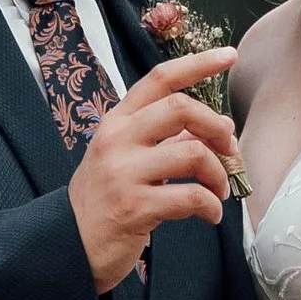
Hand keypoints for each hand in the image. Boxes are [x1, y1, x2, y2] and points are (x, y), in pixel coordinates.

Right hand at [68, 48, 242, 289]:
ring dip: (218, 174)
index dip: (197, 63)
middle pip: (181, 108)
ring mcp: (123, 173)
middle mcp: (117, 140)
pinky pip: (190, 197)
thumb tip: (220, 126)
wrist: (70, 244)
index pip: (160, 79)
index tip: (228, 55)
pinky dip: (210, 206)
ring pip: (192, 154)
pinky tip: (210, 214)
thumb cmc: (106, 200)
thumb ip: (169, 139)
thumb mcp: (129, 160)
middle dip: (216, 128)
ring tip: (219, 192)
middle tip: (229, 150)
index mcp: (117, 121)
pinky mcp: (134, 207)